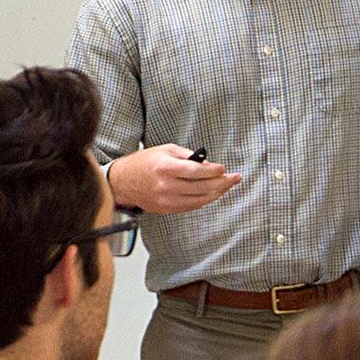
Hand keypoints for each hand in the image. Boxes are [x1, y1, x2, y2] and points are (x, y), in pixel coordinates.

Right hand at [108, 144, 241, 213]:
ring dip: (217, 193)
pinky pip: (191, 206)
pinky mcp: (166, 209)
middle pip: (201, 187)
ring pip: (199, 200)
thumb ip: (188, 156)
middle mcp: (165, 186)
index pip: (195, 172)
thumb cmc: (145, 162)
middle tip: (235, 177)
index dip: (213, 171)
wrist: (124, 182)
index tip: (223, 168)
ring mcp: (166, 200)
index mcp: (165, 168)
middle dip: (222, 183)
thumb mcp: (166, 150)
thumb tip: (209, 165)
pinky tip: (213, 194)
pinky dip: (205, 200)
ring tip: (228, 185)